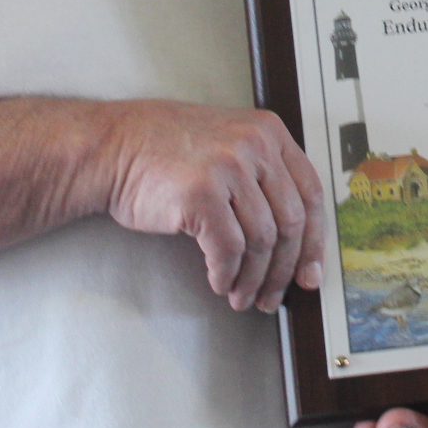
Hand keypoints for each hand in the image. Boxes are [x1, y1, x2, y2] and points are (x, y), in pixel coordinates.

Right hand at [97, 101, 325, 311]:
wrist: (112, 147)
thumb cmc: (165, 152)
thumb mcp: (227, 144)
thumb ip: (262, 176)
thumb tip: (294, 241)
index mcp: (269, 130)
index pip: (311, 193)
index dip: (315, 241)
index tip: (310, 273)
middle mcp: (255, 144)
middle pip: (290, 222)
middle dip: (283, 270)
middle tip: (273, 296)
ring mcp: (228, 166)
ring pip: (261, 240)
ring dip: (253, 279)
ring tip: (241, 296)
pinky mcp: (201, 193)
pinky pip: (229, 249)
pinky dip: (227, 274)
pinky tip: (219, 283)